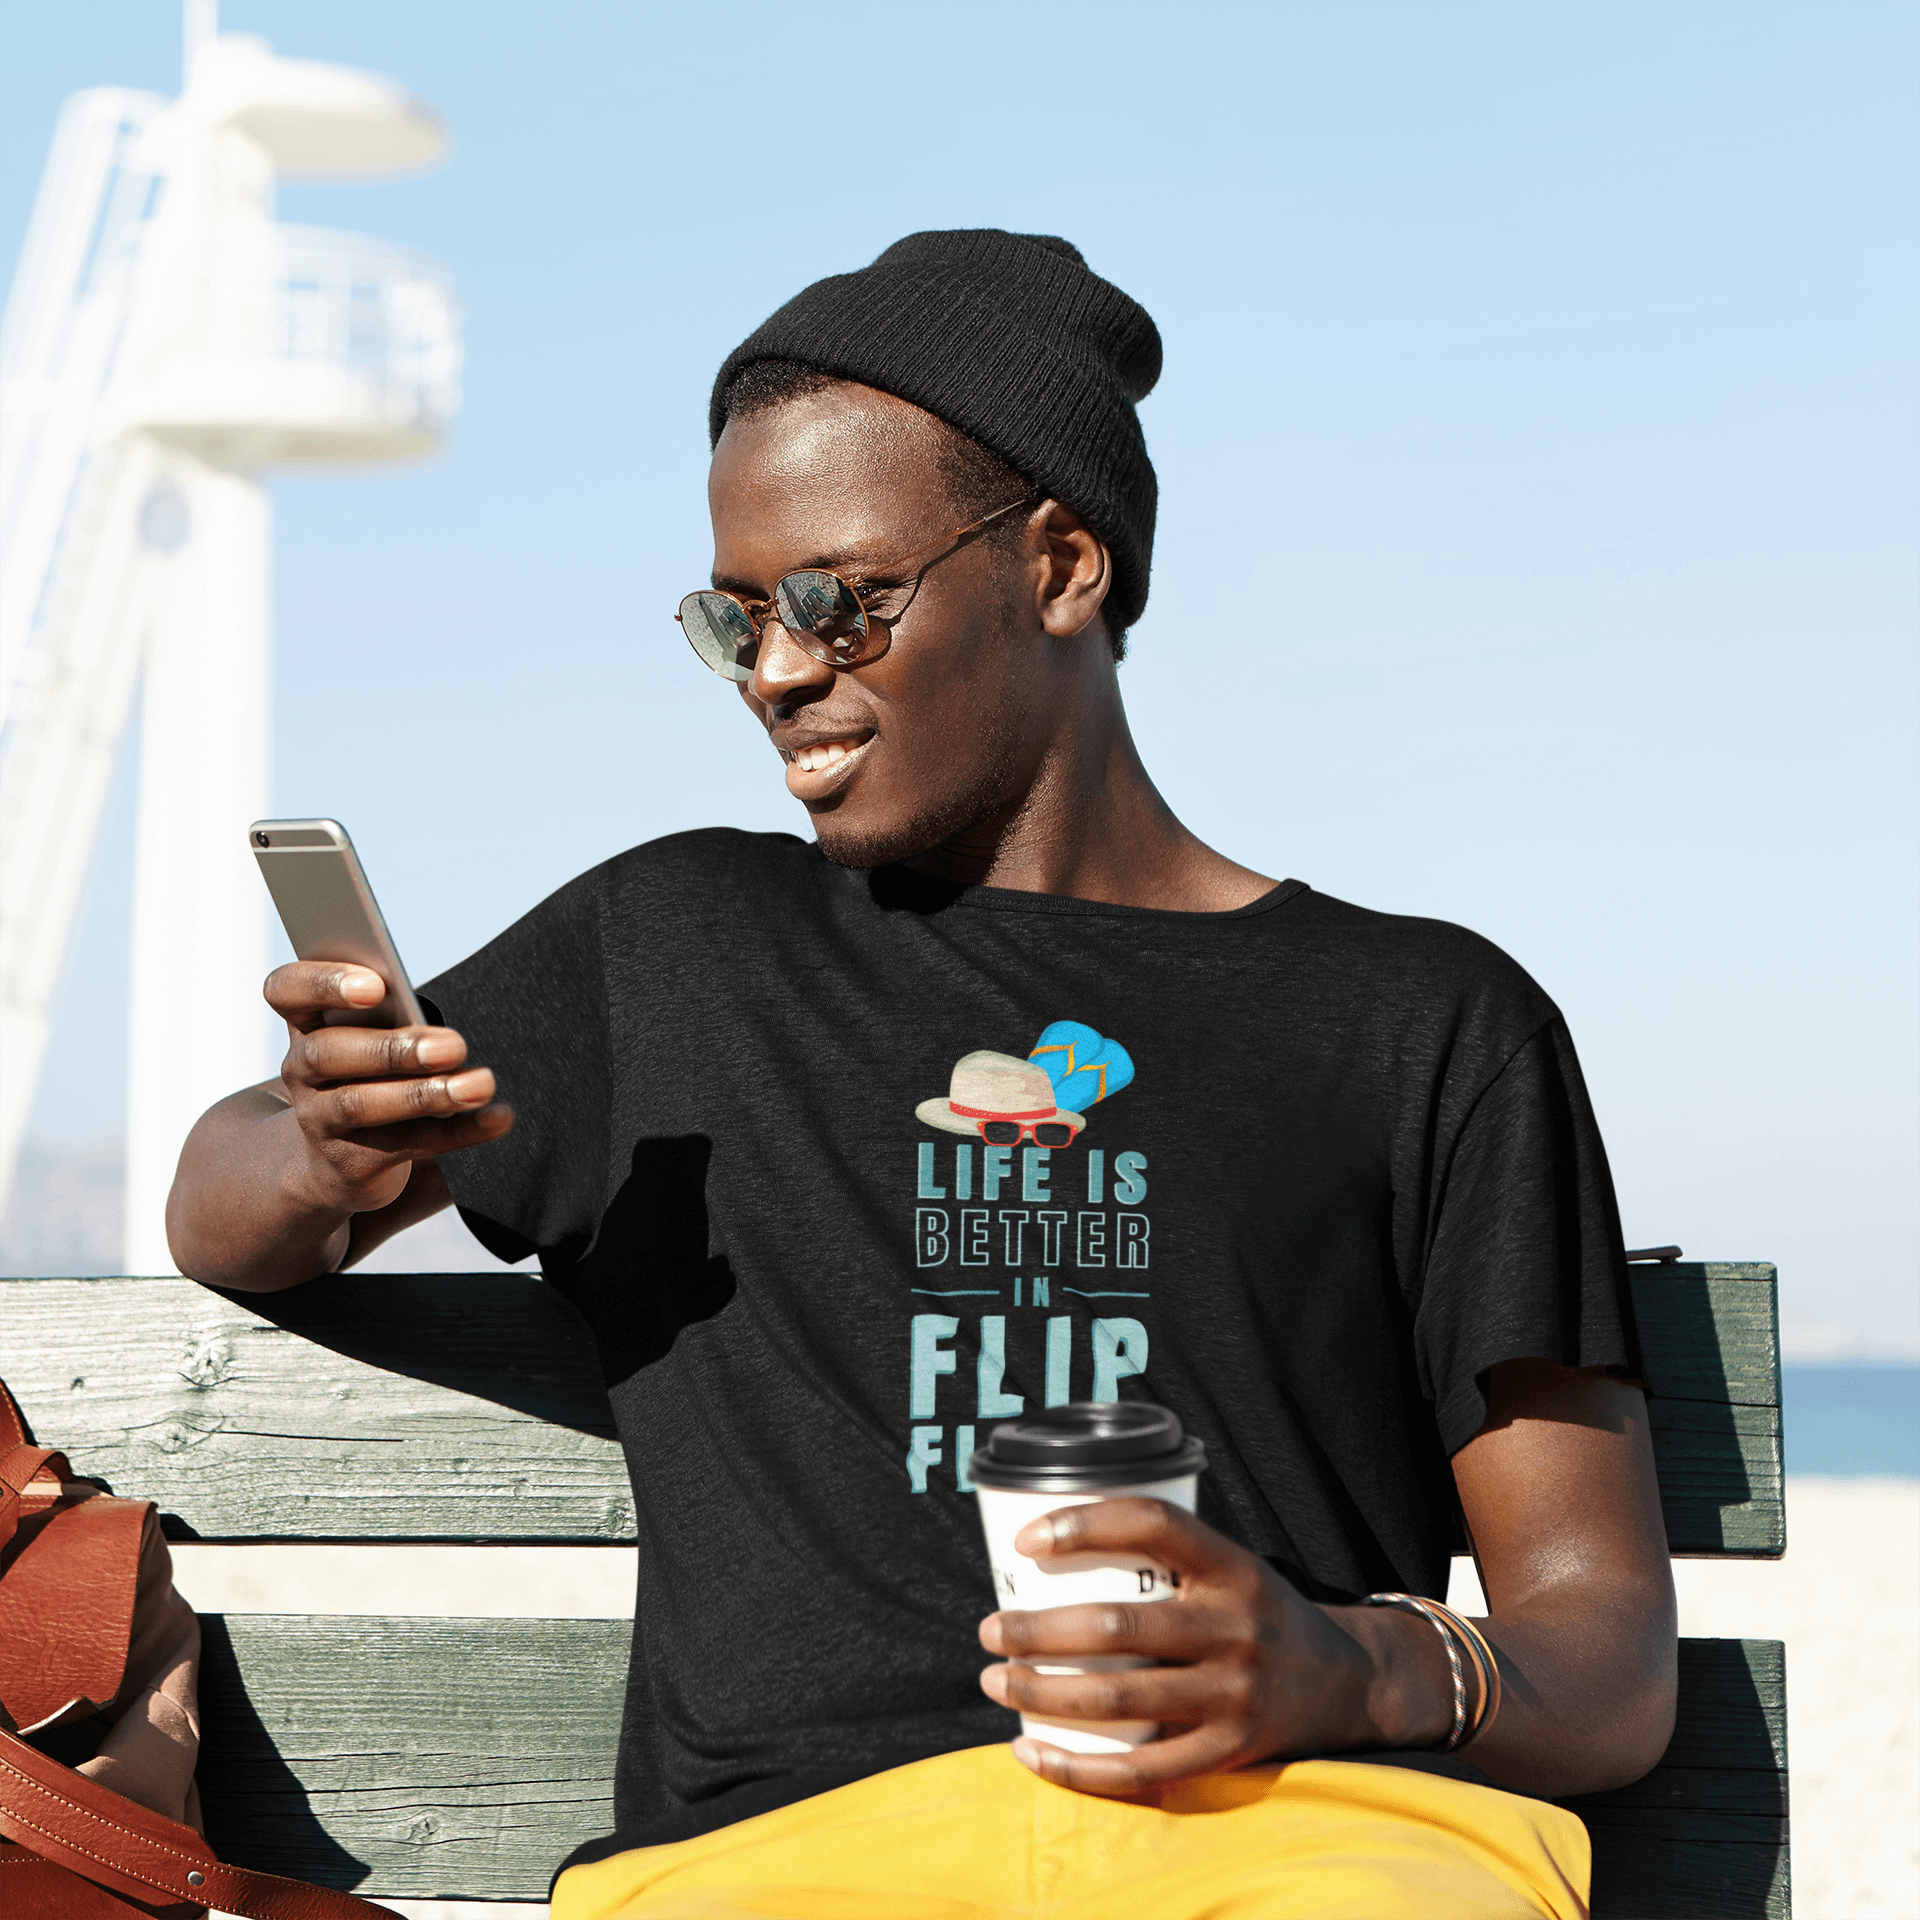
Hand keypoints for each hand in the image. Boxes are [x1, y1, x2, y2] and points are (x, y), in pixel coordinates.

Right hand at [265, 962, 512, 1215]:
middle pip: (327, 1052)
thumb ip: (394, 1017)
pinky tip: (498, 1117)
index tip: (376, 985)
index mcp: (305, 1023)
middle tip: (455, 1045)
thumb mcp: (372, 1040)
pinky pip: (407, 1145)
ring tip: (480, 1084)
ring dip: (425, 1094)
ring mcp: (319, 1119)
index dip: (322, 983)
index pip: (285, 990)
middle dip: (392, 1048)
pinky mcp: (350, 1163)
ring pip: (360, 1105)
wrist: (337, 1162)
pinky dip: (459, 1131)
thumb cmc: (368, 1076)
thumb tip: (441, 1026)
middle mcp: (302, 1069)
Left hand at [977, 1498, 1447, 1795]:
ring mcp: (1234, 1694)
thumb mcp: (1230, 1567)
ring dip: (1042, 1693)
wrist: (1349, 1682)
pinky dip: (1076, 1766)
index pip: (1153, 1524)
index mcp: (1232, 1566)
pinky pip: (1141, 1768)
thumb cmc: (1259, 1613)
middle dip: (1037, 1631)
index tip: (1027, 1538)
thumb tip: (1049, 1550)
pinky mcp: (1230, 1752)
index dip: (1086, 1523)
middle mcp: (1235, 1626)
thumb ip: (1163, 1560)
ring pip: (1119, 1698)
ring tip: (996, 1683)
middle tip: (990, 1630)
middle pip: (1117, 1627)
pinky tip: (1030, 1752)